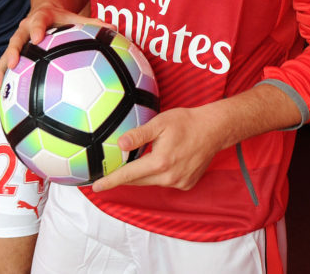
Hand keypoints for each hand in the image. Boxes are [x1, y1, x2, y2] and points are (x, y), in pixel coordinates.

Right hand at [0, 5, 92, 88]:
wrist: (44, 9)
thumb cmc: (62, 18)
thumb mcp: (75, 17)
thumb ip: (92, 23)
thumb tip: (113, 30)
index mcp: (42, 17)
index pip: (39, 21)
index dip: (37, 28)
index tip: (37, 38)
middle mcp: (26, 28)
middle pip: (16, 39)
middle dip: (13, 51)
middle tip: (12, 63)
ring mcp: (18, 40)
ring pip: (6, 53)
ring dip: (1, 69)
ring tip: (0, 86)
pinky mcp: (14, 50)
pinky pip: (4, 64)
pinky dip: (2, 76)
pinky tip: (1, 93)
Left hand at [92, 105, 224, 192]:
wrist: (213, 130)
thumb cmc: (186, 122)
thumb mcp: (160, 123)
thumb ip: (139, 135)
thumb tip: (119, 144)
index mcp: (160, 162)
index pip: (128, 175)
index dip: (111, 181)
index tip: (96, 187)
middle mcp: (169, 177)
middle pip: (138, 180)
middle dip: (124, 177)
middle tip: (111, 170)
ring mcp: (179, 182)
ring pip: (152, 182)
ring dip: (143, 174)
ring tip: (140, 160)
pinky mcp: (186, 184)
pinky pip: (165, 182)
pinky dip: (158, 175)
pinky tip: (163, 161)